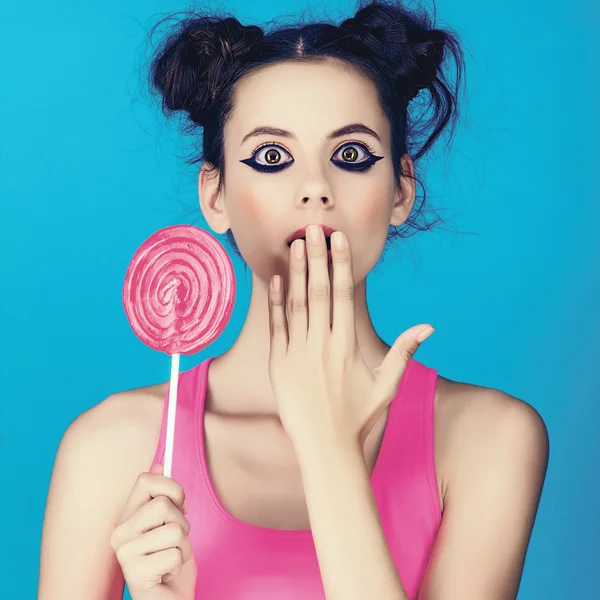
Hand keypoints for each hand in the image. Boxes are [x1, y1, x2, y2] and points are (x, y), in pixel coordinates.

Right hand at [110, 463, 196, 599]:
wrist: (169, 598)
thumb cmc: (170, 559)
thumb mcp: (170, 522)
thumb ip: (163, 496)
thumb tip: (160, 463)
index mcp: (127, 516)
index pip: (145, 480)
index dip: (172, 488)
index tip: (179, 506)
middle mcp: (119, 532)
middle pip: (162, 505)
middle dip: (182, 522)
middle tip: (176, 539)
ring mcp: (124, 554)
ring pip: (174, 530)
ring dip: (184, 546)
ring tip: (172, 557)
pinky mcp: (134, 574)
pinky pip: (174, 555)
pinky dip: (179, 564)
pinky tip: (167, 573)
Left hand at [267, 225, 434, 453]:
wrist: (326, 448)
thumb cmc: (359, 417)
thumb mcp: (386, 384)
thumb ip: (404, 352)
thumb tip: (428, 327)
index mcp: (346, 345)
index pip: (343, 295)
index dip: (341, 264)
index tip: (339, 239)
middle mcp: (321, 344)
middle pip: (318, 291)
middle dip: (317, 257)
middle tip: (313, 229)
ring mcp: (297, 353)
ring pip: (296, 304)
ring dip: (296, 273)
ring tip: (295, 244)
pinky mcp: (279, 364)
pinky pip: (276, 326)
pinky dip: (275, 302)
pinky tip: (276, 279)